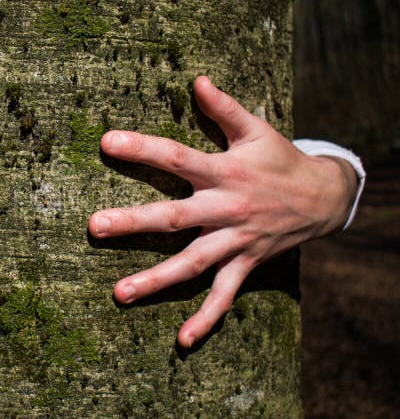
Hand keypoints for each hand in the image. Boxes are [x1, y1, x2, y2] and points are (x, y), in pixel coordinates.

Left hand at [89, 76, 357, 347]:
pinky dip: (205, 318)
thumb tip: (196, 79)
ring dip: (156, 279)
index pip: (177, 157)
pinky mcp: (245, 264)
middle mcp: (226, 208)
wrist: (324, 197)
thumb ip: (224, 107)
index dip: (142, 148)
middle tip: (94, 226)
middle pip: (175, 217)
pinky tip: (181, 339)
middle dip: (134, 222)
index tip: (106, 142)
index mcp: (224, 172)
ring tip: (118, 293)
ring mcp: (235, 241)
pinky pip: (224, 295)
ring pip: (192, 263)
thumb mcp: (257, 129)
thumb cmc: (280, 159)